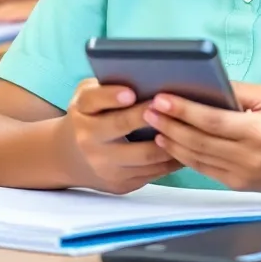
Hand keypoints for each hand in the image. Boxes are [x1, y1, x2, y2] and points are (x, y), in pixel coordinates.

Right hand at [61, 79, 179, 194]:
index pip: (94, 100)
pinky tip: (187, 147)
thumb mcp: (87, 97)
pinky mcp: (120, 184)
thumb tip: (145, 77)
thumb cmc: (89, 116)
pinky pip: (152, 173)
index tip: (130, 93)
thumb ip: (106, 88)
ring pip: (145, 156)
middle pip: (123, 128)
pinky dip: (172, 160)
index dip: (112, 96)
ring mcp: (105, 166)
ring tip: (191, 127)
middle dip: (151, 117)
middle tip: (176, 107)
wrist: (69, 157)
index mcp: (82, 111)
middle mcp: (89, 140)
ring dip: (171, 141)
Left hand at [143, 83, 260, 192]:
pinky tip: (172, 144)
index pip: (212, 120)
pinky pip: (204, 170)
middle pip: (198, 141)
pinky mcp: (238, 185)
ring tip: (154, 125)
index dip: (184, 110)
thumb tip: (205, 85)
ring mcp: (241, 175)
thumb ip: (238, 92)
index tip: (162, 98)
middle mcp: (248, 156)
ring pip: (197, 158)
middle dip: (170, 124)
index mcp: (258, 132)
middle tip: (148, 110)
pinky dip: (185, 156)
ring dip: (172, 141)